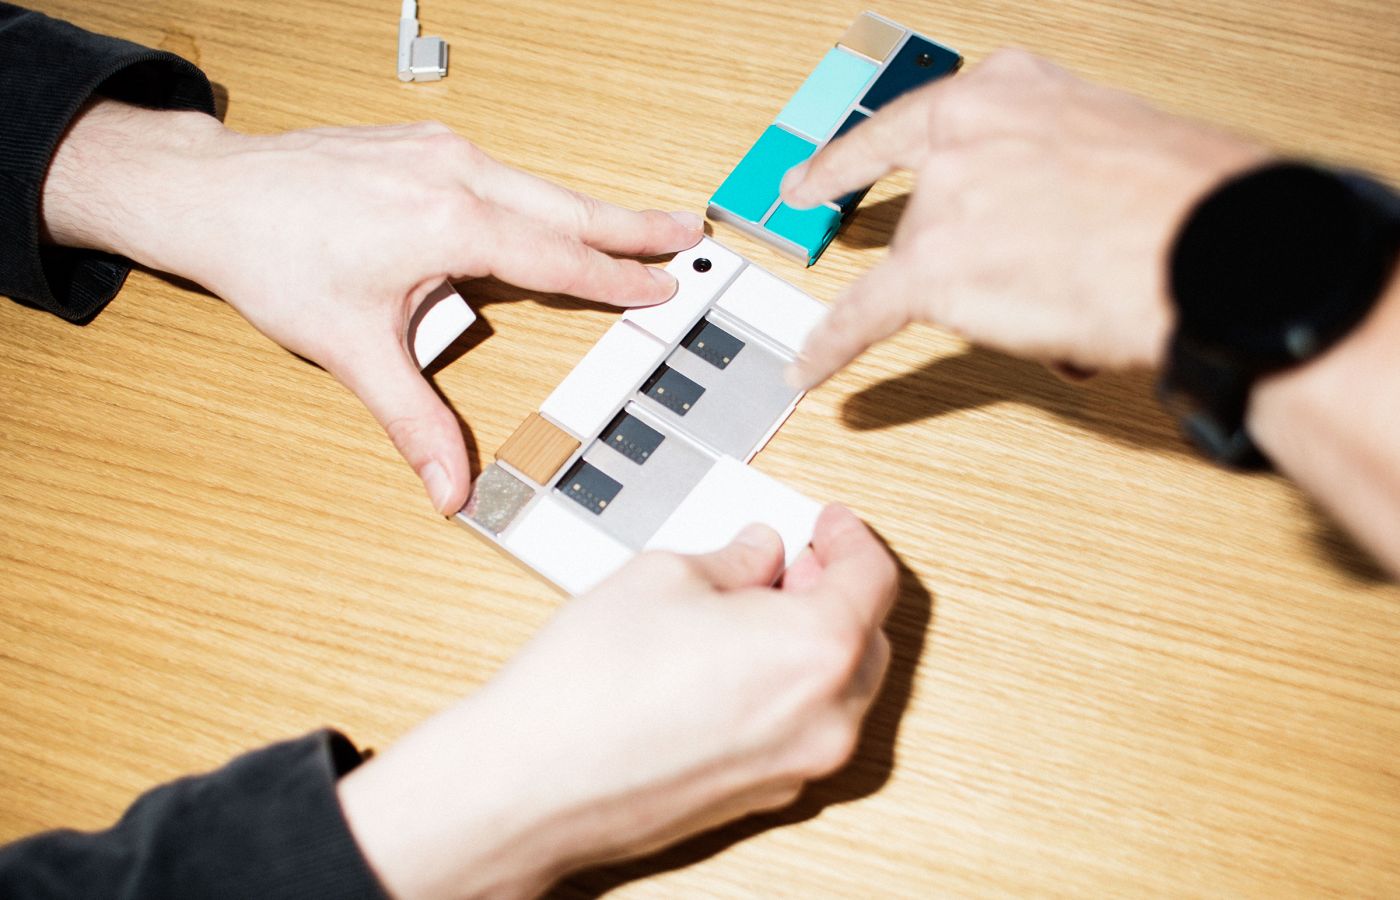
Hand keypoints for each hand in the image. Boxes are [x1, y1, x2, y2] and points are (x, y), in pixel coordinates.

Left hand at [42, 102, 702, 513]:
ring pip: (540, 185)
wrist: (213, 194)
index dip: (618, 278)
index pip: (560, 257)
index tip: (664, 288)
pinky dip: (545, 197)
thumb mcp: (351, 351)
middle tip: (690, 235)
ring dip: (594, 209)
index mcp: (449, 222)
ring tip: (643, 225)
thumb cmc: (273, 259)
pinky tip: (556, 211)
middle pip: (569, 206)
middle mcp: (454, 174)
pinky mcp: (422, 145)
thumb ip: (413, 422)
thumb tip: (450, 485)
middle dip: (635, 225)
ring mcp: (439, 151)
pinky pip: (505, 172)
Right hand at [337, 505, 896, 898]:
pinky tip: (730, 660)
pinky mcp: (760, 798)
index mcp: (818, 651)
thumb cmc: (590, 685)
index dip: (851, 537)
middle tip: (791, 559)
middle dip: (835, 591)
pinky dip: (787, 688)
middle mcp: (824, 720)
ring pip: (837, 690)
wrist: (530, 782)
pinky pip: (800, 728)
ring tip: (751, 606)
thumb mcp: (666, 574)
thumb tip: (759, 554)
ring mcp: (795, 768)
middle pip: (868, 639)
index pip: (874, 579)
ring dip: (813, 642)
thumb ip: (736, 557)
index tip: (829, 523)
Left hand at [780, 49, 1268, 387]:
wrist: (1208, 247)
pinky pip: (862, 316)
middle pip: (927, 210)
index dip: (852, 158)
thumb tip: (1041, 223)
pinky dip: (833, 347)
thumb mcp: (1112, 138)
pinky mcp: (933, 273)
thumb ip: (1052, 168)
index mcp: (1007, 90)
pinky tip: (810, 366)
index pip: (910, 124)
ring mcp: (944, 203)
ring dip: (981, 297)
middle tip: (992, 263)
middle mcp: (963, 137)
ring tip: (1060, 303)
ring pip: (927, 268)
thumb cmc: (1189, 201)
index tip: (815, 175)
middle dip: (965, 249)